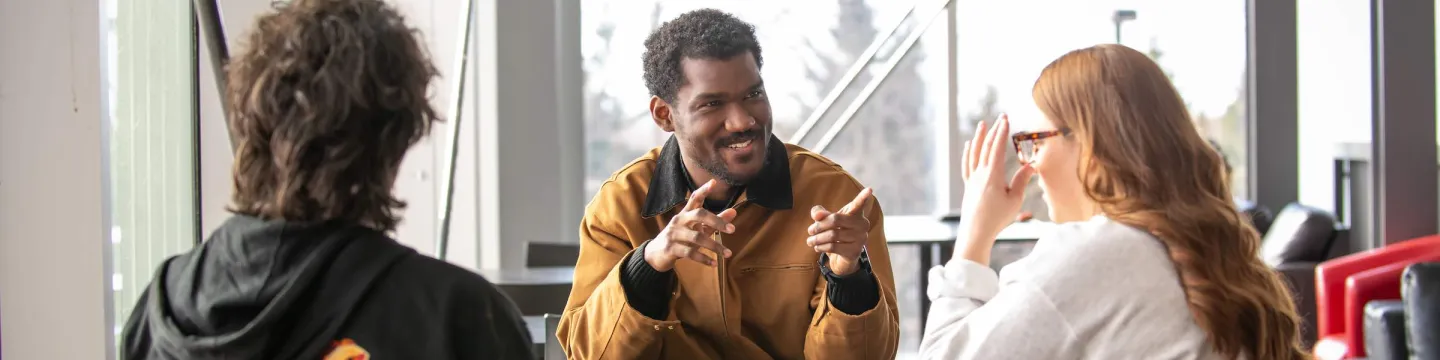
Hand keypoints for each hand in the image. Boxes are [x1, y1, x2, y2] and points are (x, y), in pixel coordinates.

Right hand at [644, 180, 736, 271]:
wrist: (656, 254)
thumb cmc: (681, 238)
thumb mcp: (697, 228)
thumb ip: (715, 221)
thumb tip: (734, 212)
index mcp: (685, 213)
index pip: (694, 198)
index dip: (704, 190)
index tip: (714, 182)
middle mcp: (679, 221)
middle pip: (698, 215)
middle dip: (716, 221)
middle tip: (732, 229)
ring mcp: (674, 234)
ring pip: (697, 238)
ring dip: (714, 246)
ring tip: (728, 253)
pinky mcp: (671, 248)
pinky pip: (690, 253)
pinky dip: (704, 259)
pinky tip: (714, 264)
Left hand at [806, 188, 874, 275]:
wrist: (844, 254)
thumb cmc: (836, 231)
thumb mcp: (828, 219)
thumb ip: (820, 213)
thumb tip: (817, 215)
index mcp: (856, 213)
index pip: (859, 204)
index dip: (863, 197)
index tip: (869, 189)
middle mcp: (862, 224)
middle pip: (835, 220)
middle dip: (819, 226)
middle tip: (810, 230)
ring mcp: (860, 238)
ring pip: (832, 235)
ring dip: (817, 238)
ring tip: (810, 240)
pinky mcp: (855, 251)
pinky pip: (833, 247)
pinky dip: (821, 247)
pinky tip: (817, 247)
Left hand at [958, 114, 1033, 264]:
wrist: (976, 232)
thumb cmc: (997, 218)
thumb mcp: (1015, 200)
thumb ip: (1022, 181)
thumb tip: (1031, 165)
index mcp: (993, 175)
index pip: (997, 148)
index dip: (1002, 132)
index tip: (1006, 119)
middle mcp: (980, 174)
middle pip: (986, 147)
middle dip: (994, 130)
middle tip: (999, 117)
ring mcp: (972, 179)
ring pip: (974, 153)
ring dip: (979, 137)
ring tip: (982, 124)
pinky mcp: (968, 186)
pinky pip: (967, 164)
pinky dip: (968, 153)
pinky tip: (970, 145)